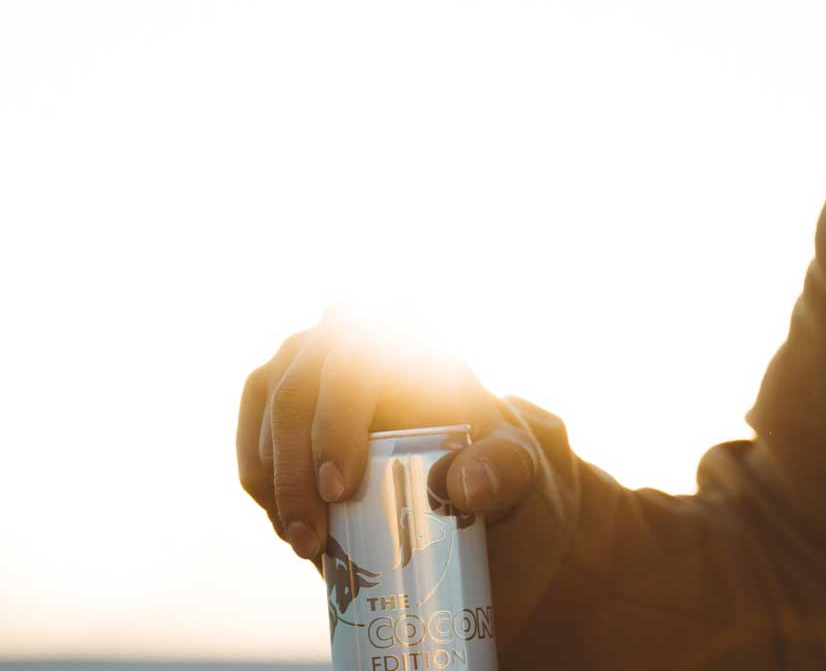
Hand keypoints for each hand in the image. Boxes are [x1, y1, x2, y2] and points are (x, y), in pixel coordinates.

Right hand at [236, 316, 539, 560]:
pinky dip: (262, 480)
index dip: (337, 421)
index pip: (361, 356)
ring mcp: (312, 356)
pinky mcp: (280, 393)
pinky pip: (254, 427)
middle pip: (301, 383)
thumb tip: (459, 485)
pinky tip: (287, 526)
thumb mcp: (518, 467)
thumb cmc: (494, 461)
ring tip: (303, 545)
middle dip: (296, 467)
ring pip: (269, 399)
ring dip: (274, 478)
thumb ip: (504, 470)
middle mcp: (354, 332)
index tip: (340, 488)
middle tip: (313, 537)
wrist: (467, 472)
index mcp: (414, 335)